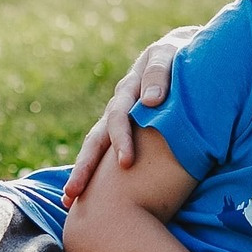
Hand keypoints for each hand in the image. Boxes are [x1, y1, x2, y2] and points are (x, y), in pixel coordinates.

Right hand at [61, 26, 194, 200]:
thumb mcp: (170, 55)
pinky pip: (105, 149)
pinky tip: (85, 194)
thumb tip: (149, 101)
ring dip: (83, 172)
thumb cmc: (181, 56)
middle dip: (87, 166)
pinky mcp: (124, 127)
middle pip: (97, 137)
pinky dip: (95, 171)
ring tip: (70, 199)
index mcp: (129, 88)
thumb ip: (159, 73)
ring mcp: (118, 117)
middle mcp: (118, 105)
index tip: (125, 164)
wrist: (180, 53)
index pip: (119, 117)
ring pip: (95, 146)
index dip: (121, 140)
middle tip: (76, 192)